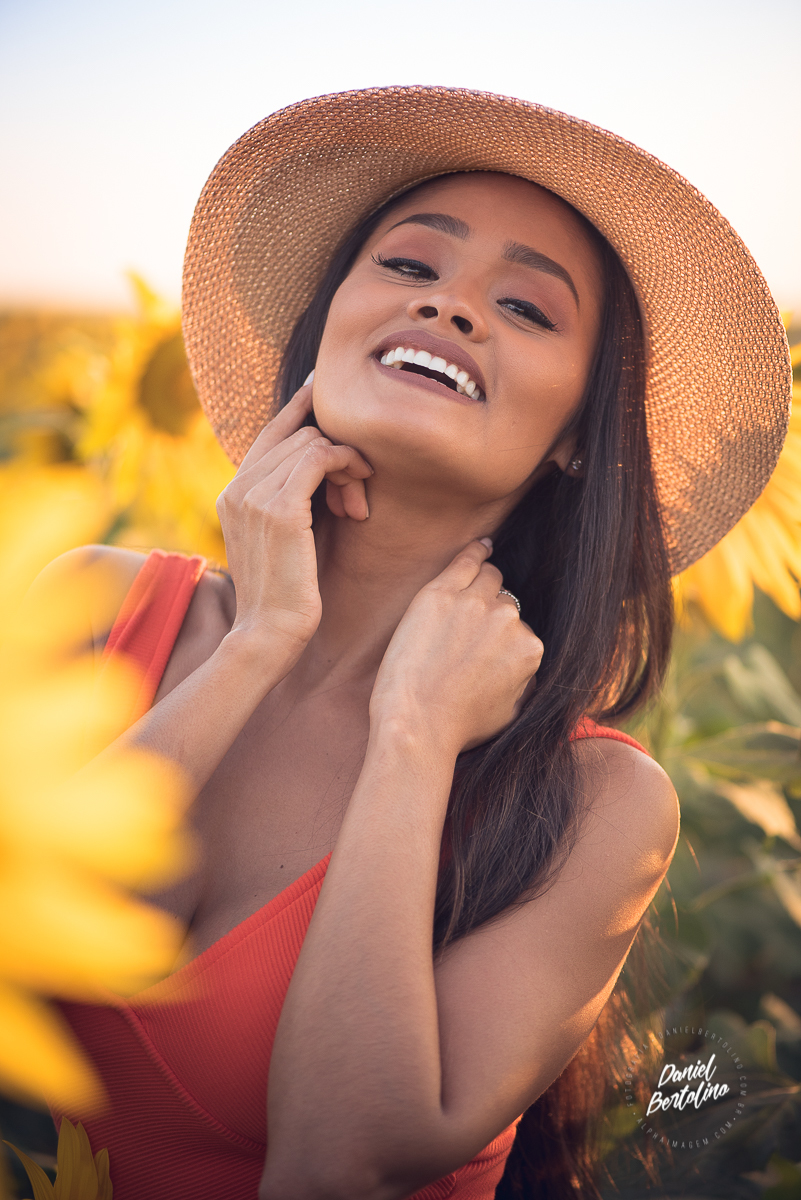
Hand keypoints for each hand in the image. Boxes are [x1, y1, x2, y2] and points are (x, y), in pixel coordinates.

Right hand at [216, 383, 372, 655]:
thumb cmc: (289, 596)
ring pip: (311, 442)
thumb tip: (326, 468)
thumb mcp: (288, 540)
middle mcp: (237, 488)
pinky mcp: (277, 508)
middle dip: (337, 454)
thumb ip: (295, 501)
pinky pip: (319, 456)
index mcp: (233, 494)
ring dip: (347, 466)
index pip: (270, 433)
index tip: (324, 391)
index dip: (301, 408)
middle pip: (296, 433)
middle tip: (357, 496)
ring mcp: (252, 495)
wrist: (270, 636)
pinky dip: (346, 466)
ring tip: (357, 508)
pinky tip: (357, 498)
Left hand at [369, 540, 542, 754]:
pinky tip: (480, 547)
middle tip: (465, 633)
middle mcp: (509, 621)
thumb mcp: (511, 711)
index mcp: (530, 648)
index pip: (521, 628)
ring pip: (489, 578)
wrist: (416, 724)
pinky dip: (475, 551)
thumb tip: (527, 663)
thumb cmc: (458, 726)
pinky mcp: (441, 592)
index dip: (499, 639)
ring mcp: (475, 603)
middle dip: (490, 615)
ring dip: (481, 585)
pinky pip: (466, 560)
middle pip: (506, 602)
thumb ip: (527, 680)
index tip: (481, 649)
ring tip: (469, 591)